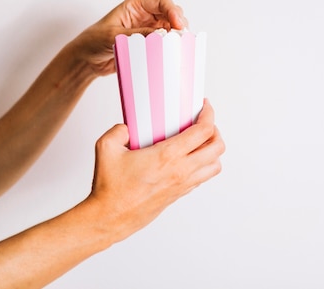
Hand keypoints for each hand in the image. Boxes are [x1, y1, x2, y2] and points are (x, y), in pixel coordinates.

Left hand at [68, 0, 187, 75]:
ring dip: (177, 36)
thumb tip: (161, 36)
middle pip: (171, 14)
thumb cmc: (94, 42)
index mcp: (136, 6)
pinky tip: (173, 53)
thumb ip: (137, 34)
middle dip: (179, 23)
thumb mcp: (114, 36)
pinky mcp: (149, 45)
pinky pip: (165, 44)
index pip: (162, 3)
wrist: (86, 60)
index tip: (178, 25)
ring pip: (171, 29)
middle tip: (181, 37)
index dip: (173, 12)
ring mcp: (148, 30)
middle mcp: (145, 16)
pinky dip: (172, 47)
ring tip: (178, 46)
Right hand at [84, 100, 223, 243]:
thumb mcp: (106, 148)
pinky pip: (203, 178)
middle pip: (217, 147)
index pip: (203, 131)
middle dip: (215, 131)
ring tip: (201, 142)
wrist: (110, 217)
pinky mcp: (179, 194)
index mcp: (168, 156)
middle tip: (204, 123)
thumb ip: (117, 131)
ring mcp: (183, 184)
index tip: (204, 106)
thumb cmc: (110, 188)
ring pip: (215, 166)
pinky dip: (203, 165)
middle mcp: (181, 170)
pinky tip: (188, 159)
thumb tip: (126, 128)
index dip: (209, 115)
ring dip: (213, 151)